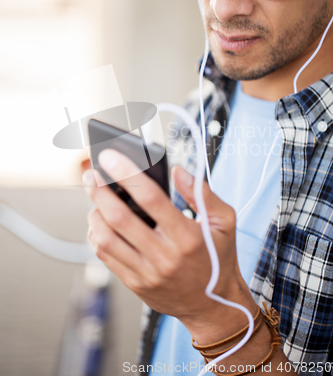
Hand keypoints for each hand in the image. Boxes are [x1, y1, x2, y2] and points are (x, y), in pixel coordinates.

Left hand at [84, 149, 254, 335]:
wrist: (213, 306)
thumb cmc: (218, 259)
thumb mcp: (224, 222)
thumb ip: (202, 194)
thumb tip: (176, 170)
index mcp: (187, 237)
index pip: (150, 198)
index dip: (126, 172)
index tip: (110, 156)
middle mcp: (164, 256)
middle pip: (120, 218)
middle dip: (100, 191)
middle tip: (91, 174)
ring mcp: (147, 273)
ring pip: (106, 238)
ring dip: (95, 213)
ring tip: (95, 198)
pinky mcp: (135, 284)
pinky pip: (106, 257)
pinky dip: (97, 235)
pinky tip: (100, 221)